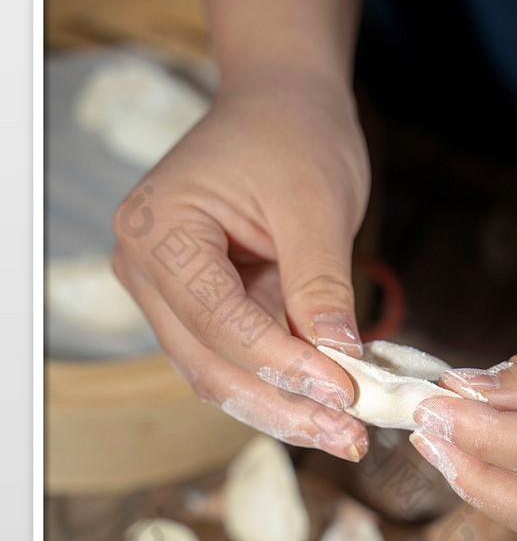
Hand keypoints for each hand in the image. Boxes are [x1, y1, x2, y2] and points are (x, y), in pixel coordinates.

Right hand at [113, 65, 370, 460]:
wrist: (280, 104)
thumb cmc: (293, 134)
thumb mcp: (317, 203)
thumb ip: (321, 285)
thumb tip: (340, 362)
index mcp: (158, 229)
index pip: (218, 320)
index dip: (283, 364)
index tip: (345, 394)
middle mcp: (144, 268)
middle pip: (209, 362)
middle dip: (282, 405)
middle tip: (348, 436)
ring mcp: (164, 293)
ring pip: (218, 374)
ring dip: (281, 408)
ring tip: (343, 433)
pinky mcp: (196, 308)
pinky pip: (233, 360)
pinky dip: (279, 386)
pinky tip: (325, 408)